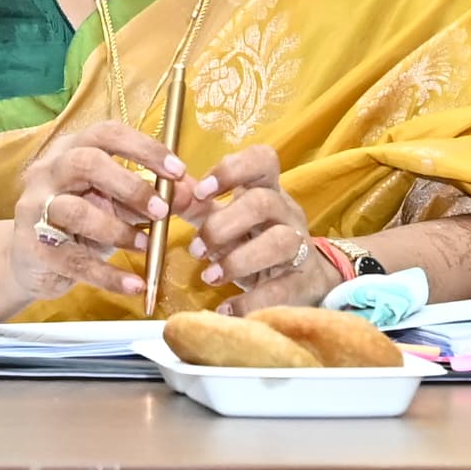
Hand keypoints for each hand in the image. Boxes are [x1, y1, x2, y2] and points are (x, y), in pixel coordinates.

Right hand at [0, 118, 178, 312]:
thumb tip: (193, 195)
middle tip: (161, 210)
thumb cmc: (81, 222)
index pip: (107, 134)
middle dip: (129, 185)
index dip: (145, 149)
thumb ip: (153, 197)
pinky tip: (135, 285)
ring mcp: (35, 208)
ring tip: (145, 248)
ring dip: (118, 230)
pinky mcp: (33, 247)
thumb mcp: (117, 203)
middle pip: (86, 162)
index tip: (178, 171)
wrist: (31, 261)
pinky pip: (75, 261)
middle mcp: (48, 171)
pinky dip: (109, 275)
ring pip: (75, 211)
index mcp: (71, 149)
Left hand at [183, 145, 336, 312]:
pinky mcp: (303, 283)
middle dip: (222, 225)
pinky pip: (282, 289)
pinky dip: (249, 301)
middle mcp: (287, 213)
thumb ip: (196, 205)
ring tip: (210, 277)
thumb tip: (167, 189)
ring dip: (237, 260)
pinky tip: (226, 310)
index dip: (232, 170)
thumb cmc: (255, 242)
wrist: (302, 281)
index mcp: (267, 190)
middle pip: (262, 202)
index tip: (202, 192)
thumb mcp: (227, 220)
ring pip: (279, 241)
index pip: (262, 160)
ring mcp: (300, 247)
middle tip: (196, 249)